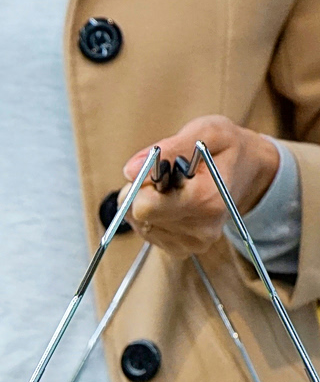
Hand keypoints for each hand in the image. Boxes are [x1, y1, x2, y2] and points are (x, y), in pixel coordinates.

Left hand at [120, 115, 279, 257]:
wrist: (250, 172)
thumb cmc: (227, 148)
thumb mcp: (206, 132)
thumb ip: (169, 148)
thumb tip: (130, 170)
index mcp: (206, 200)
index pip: (145, 206)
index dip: (143, 184)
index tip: (160, 170)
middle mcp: (201, 228)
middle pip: (138, 215)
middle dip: (142, 192)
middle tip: (166, 177)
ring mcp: (193, 243)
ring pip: (139, 224)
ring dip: (147, 202)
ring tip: (173, 189)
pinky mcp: (183, 249)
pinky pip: (146, 232)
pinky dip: (151, 215)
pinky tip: (172, 203)